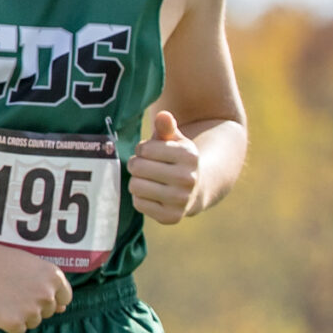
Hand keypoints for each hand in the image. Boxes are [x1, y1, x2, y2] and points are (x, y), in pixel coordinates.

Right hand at [0, 236, 72, 332]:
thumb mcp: (29, 265)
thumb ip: (48, 285)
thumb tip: (62, 309)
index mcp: (54, 277)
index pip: (64, 298)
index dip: (48, 297)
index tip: (32, 292)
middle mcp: (47, 294)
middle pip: (47, 311)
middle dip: (32, 305)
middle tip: (10, 289)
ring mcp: (31, 310)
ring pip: (32, 321)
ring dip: (20, 314)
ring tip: (2, 295)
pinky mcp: (14, 323)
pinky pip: (18, 329)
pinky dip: (7, 321)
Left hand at [127, 110, 200, 225]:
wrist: (197, 189)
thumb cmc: (178, 159)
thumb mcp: (176, 140)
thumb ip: (167, 127)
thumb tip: (163, 115)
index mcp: (189, 156)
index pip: (144, 149)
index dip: (142, 149)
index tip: (150, 152)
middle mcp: (188, 178)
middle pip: (137, 167)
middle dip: (136, 164)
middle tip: (145, 167)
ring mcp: (181, 200)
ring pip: (135, 186)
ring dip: (137, 181)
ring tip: (148, 180)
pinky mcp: (171, 217)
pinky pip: (138, 204)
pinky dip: (140, 198)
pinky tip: (152, 194)